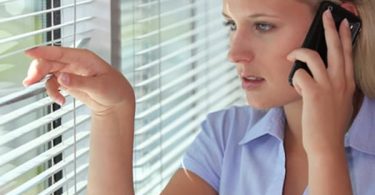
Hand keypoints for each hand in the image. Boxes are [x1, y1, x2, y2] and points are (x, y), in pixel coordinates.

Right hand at [23, 46, 134, 114]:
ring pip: (48, 70)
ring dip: (41, 80)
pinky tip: (60, 101)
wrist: (117, 102)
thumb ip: (80, 82)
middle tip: (30, 81)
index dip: (43, 51)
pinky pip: (53, 83)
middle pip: (50, 61)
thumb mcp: (99, 87)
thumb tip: (62, 77)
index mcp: (84, 58)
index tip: (29, 53)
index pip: (60, 52)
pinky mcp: (68, 81)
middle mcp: (75, 62)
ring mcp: (70, 71)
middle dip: (38, 69)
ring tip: (42, 91)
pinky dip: (52, 92)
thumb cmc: (114, 90)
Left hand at [287, 9, 354, 153]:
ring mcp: (328, 86)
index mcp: (348, 83)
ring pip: (312, 56)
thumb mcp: (340, 103)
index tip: (343, 23)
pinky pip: (299, 73)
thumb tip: (320, 77)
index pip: (347, 54)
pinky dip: (294, 77)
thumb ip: (334, 88)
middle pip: (335, 47)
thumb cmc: (329, 126)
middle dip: (330, 28)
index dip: (345, 37)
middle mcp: (340, 81)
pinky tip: (295, 86)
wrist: (326, 144)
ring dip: (298, 52)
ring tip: (290, 55)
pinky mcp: (314, 92)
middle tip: (327, 14)